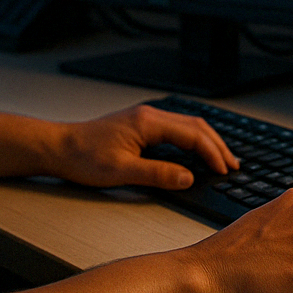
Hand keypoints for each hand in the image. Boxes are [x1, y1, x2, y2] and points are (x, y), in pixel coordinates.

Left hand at [54, 103, 239, 188]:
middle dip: (216, 145)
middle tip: (233, 165)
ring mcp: (145, 119)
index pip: (191, 134)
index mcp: (148, 122)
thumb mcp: (122, 171)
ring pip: (186, 126)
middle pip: (194, 126)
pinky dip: (192, 141)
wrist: (60, 147)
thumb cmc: (84, 157)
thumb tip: (188, 177)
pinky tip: (195, 153)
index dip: (211, 153)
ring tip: (222, 160)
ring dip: (206, 142)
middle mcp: (149, 115)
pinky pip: (175, 129)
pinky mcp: (140, 126)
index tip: (225, 170)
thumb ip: (158, 174)